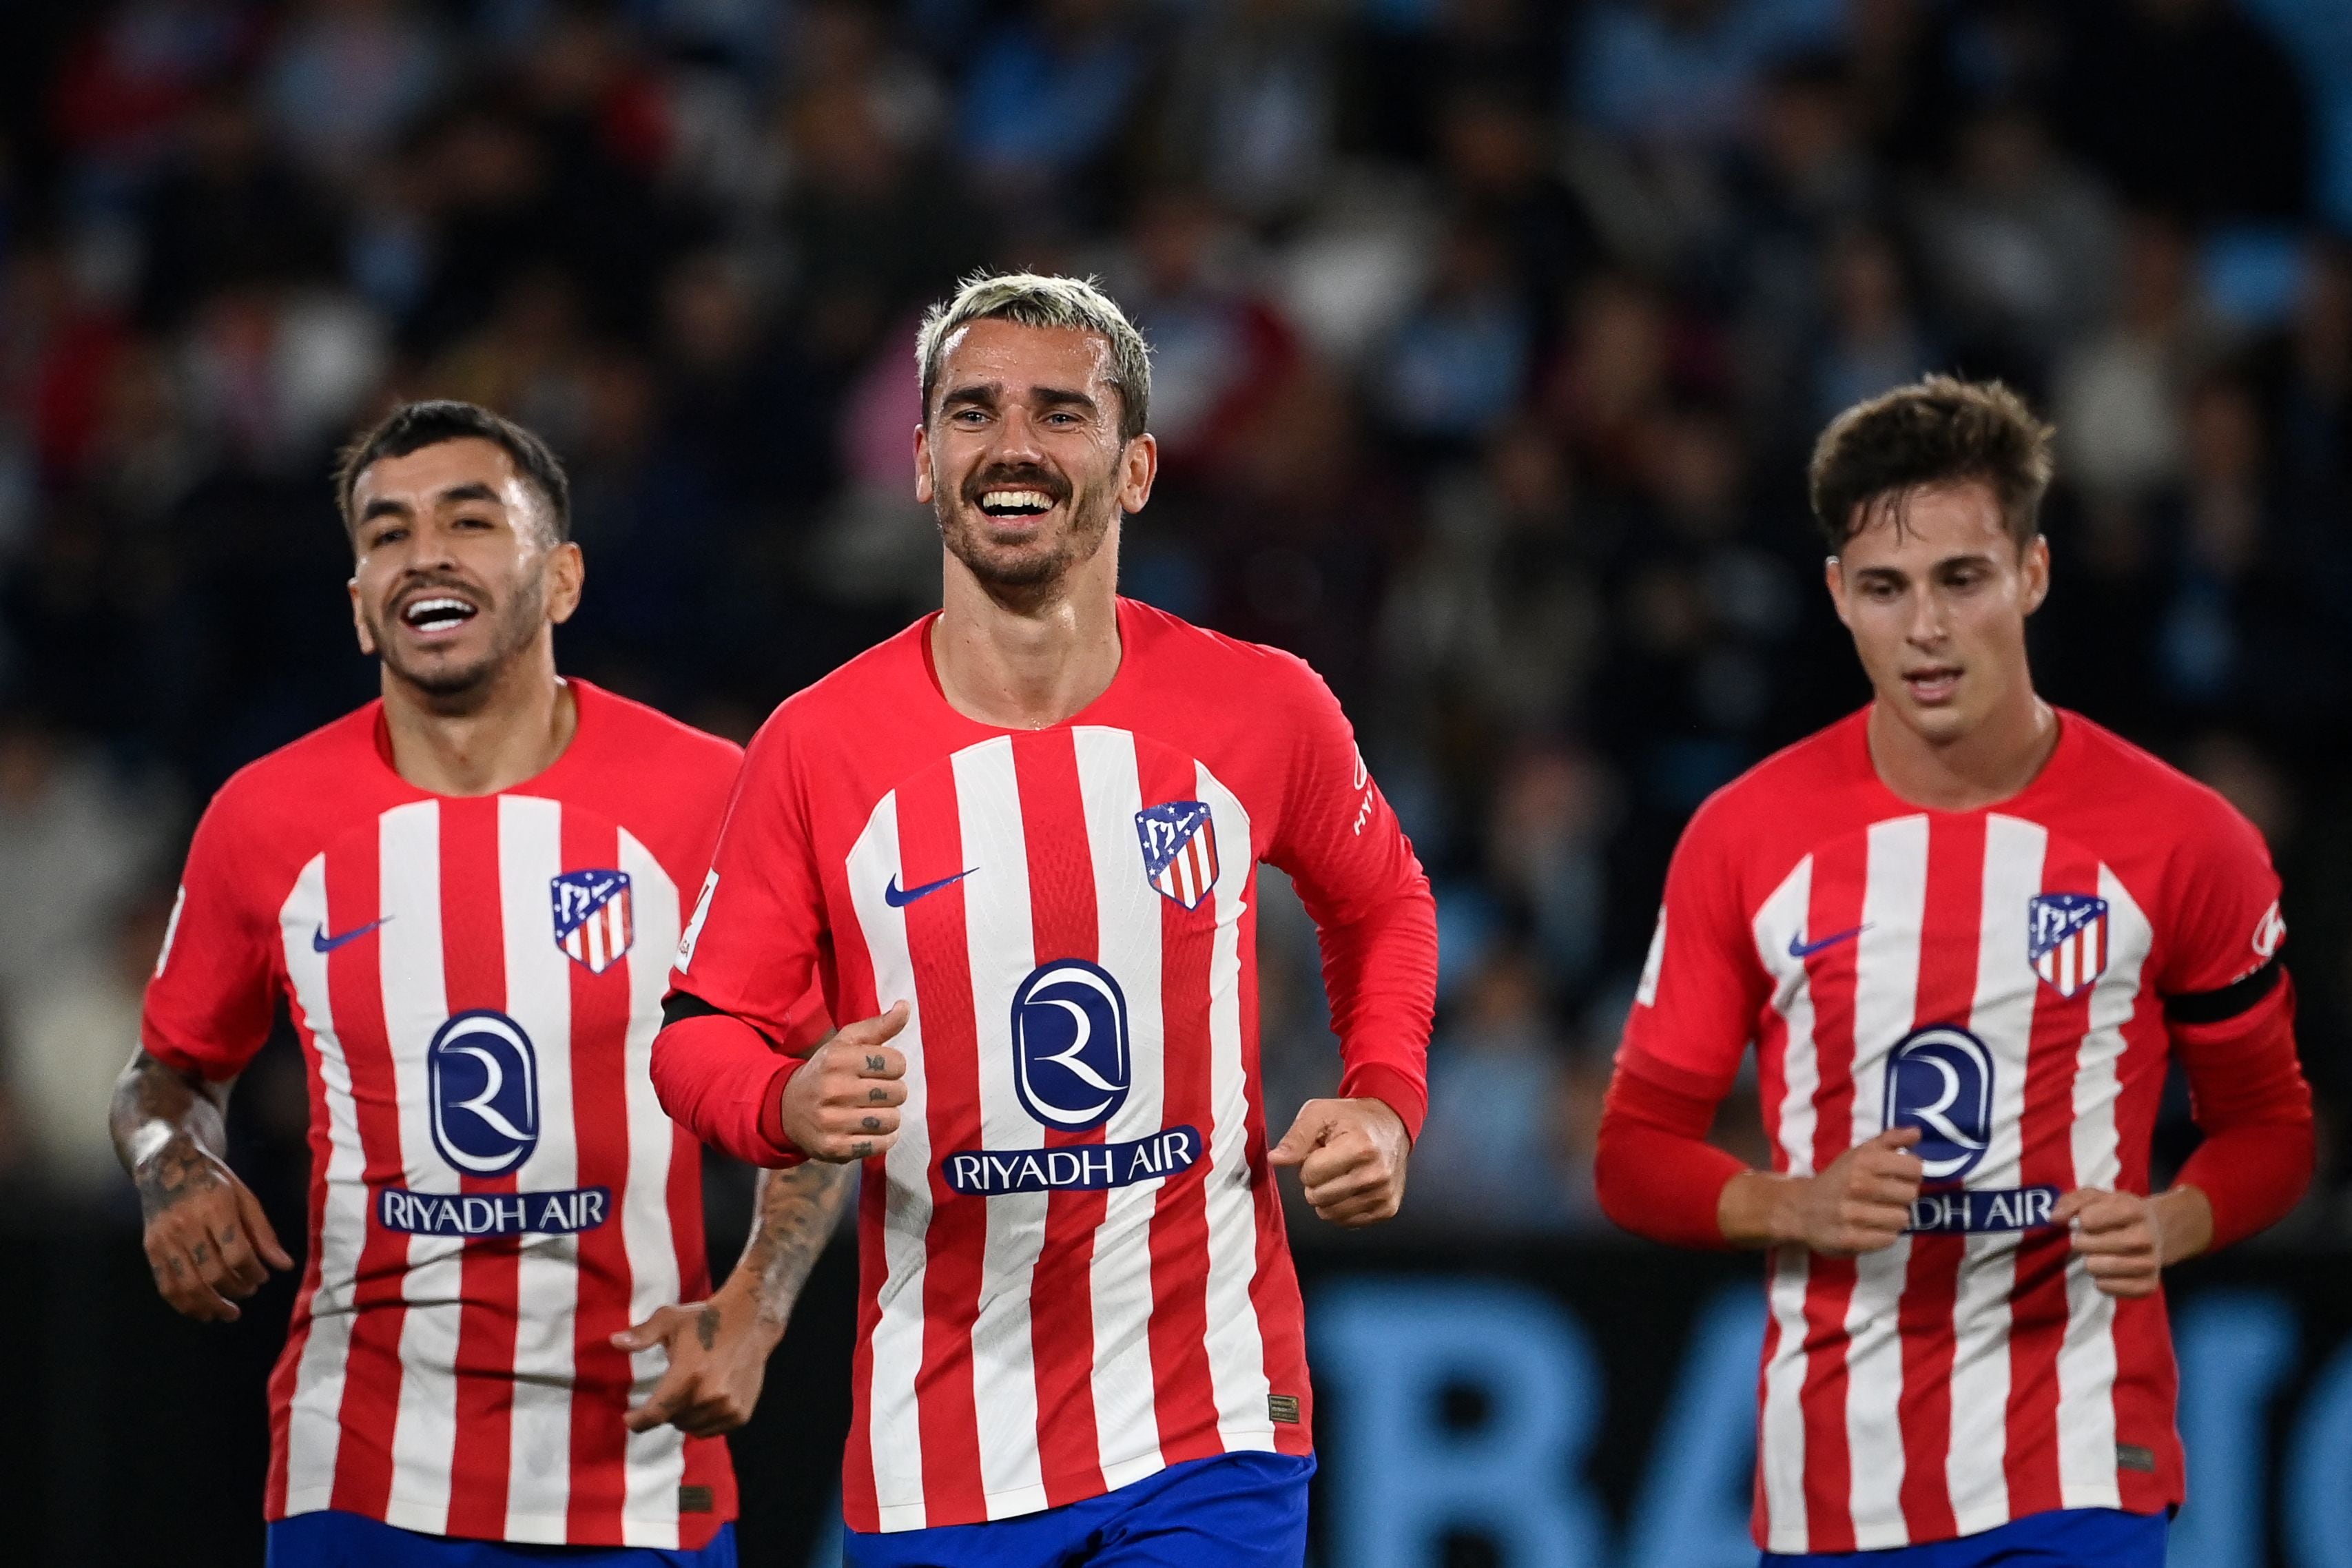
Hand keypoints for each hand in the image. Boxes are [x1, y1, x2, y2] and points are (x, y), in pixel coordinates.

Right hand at [135, 1136, 292, 1321]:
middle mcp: (186, 1226)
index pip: (237, 1253)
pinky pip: (165, 1286)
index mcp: (215, 1208)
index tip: (264, 1277)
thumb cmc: (213, 1180)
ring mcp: (164, 1240)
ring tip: (228, 1314)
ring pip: (187, 1285)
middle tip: (249, 1293)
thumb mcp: (245, 1196)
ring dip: (210, 1306)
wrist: (167, 1166)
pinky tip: (201, 1312)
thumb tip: (284, 1265)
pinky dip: (184, 1305)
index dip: (254, 1272)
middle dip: (235, 1289)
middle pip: (212, 1273)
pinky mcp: (150, 1250)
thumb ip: (263, 1232)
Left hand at [614, 1280, 779, 1436]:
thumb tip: (613, 1341)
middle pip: (673, 1421)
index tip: (629, 1419)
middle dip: (667, 1409)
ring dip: (686, 1416)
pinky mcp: (740, 1414)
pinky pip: (712, 1430)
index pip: (656, 1413)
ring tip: (691, 1392)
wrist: (751, 1322)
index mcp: (688, 1375)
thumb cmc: (706, 1319)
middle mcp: (708, 1396)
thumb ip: (642, 1335)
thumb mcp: (670, 1320)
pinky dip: (704, 1420)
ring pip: (692, 1428)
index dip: (638, 1421)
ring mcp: (727, 1408)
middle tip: (673, 1388)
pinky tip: (708, 1399)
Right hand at [779, 1002, 909, 1161]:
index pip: (896, 1062)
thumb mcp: (846, 1044)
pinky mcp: (834, 1148)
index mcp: (837, 1059)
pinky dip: (883, 1139)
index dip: (893, 1067)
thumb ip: (878, 1026)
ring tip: (873, 1111)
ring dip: (888, 1116)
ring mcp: (832, 1121)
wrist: (787, 1109)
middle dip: (892, 1092)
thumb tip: (905, 1006)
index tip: (880, 1070)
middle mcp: (832, 1089)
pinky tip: (870, 1130)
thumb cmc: (826, 1071)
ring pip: (891, 1120)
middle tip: (875, 1092)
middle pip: (897, 1092)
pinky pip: (880, 1145)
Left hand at [1269, 1097, 1408, 1225]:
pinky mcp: (1388, 1209)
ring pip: (1330, 1214)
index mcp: (1360, 1147)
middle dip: (1316, 1181)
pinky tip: (1350, 1187)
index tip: (1320, 1151)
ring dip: (1327, 1196)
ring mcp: (1384, 1194)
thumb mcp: (1319, 1113)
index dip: (1307, 1163)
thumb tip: (1275, 1159)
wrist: (1391, 1124)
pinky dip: (1341, 1207)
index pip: (1309, 1174)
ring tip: (1340, 1174)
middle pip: (1318, 1197)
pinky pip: (1347, 1222)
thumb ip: (1295, 1137)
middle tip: (1330, 1163)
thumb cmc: (1352, 1119)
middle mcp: (1376, 1174)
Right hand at [1787, 1126, 1922, 1255]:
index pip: (1914, 1168)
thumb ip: (1889, 1140)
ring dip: (1894, 1218)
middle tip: (1887, 1197)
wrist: (1801, 1208)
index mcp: (1863, 1161)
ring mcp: (1852, 1214)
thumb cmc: (1838, 1179)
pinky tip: (1870, 1228)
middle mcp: (1857, 1185)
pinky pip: (1888, 1239)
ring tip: (1879, 1214)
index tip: (1900, 1177)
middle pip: (1910, 1194)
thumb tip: (1917, 1131)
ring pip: (1901, 1219)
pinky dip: (1883, 1235)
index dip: (1912, 1173)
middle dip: (1902, 1197)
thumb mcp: (1859, 1154)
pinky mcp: (1850, 1239)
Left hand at [2053, 1187, 2203, 1298]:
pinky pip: (2107, 1288)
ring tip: (2099, 1254)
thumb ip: (2071, 1201)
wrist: (2157, 1230)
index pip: (2087, 1220)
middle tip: (2090, 1240)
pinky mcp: (2148, 1286)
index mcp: (2133, 1210)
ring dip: (2090, 1261)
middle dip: (2081, 1242)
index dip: (2080, 1220)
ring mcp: (2149, 1263)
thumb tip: (2055, 1218)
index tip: (2087, 1220)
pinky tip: (2107, 1271)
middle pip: (2087, 1246)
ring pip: (2095, 1268)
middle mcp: (2145, 1237)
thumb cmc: (2117, 1212)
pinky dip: (2100, 1281)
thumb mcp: (2096, 1197)